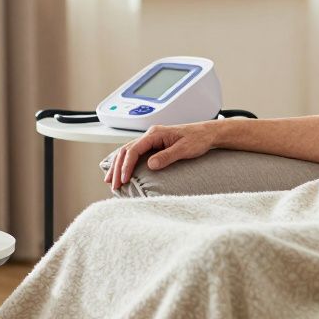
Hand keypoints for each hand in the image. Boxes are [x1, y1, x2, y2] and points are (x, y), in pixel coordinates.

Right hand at [103, 122, 218, 190]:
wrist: (207, 133)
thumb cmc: (198, 139)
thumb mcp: (185, 149)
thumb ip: (167, 156)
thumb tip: (151, 164)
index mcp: (155, 133)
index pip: (134, 149)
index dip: (126, 165)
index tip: (124, 179)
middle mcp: (151, 135)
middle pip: (126, 150)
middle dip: (117, 168)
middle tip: (113, 185)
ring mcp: (151, 139)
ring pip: (128, 151)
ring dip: (118, 166)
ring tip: (111, 181)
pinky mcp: (154, 145)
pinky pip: (135, 153)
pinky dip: (126, 163)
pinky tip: (122, 172)